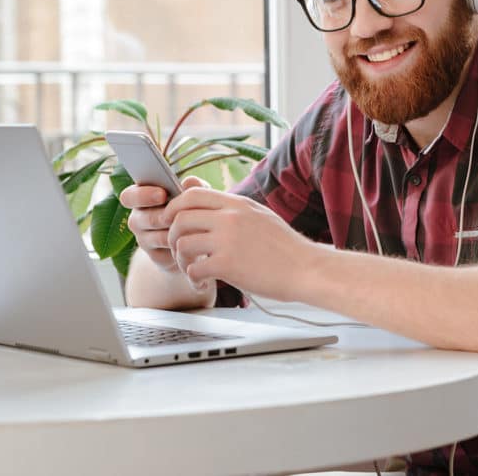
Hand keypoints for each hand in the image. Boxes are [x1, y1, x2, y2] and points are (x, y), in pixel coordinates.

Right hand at [121, 176, 207, 274]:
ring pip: (153, 237)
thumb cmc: (192, 210)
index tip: (162, 194)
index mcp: (140, 198)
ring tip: (189, 227)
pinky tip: (191, 242)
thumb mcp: (195, 196)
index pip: (128, 196)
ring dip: (171, 232)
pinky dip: (178, 246)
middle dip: (159, 216)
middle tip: (175, 215)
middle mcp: (137, 219)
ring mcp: (143, 239)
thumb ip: (193, 187)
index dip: (142, 195)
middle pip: (138, 219)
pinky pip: (164, 253)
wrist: (196, 240)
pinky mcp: (155, 256)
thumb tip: (189, 182)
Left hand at [162, 188, 318, 301]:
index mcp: (237, 204)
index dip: (174, 207)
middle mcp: (229, 218)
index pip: (192, 194)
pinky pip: (193, 269)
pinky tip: (203, 284)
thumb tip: (207, 200)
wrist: (306, 269)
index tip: (172, 221)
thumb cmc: (285, 247)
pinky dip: (193, 279)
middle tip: (179, 250)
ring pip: (182, 243)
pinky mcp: (227, 265)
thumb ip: (232, 208)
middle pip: (180, 217)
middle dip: (172, 235)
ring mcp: (227, 240)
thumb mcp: (259, 215)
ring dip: (181, 260)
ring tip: (192, 269)